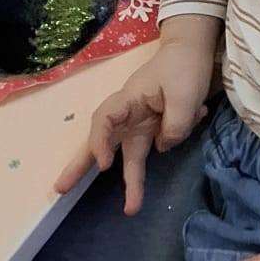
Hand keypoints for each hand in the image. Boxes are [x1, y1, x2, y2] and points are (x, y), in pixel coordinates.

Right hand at [55, 39, 211, 213]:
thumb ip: (175, 125)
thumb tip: (163, 147)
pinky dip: (176, 136)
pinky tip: (199, 111)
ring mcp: (140, 123)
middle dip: (81, 167)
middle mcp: (129, 114)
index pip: (104, 121)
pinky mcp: (154, 128)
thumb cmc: (183, 67)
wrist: (192, 50)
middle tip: (60, 191)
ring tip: (130, 209)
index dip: (99, 143)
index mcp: (129, 99)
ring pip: (127, 155)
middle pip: (102, 143)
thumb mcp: (185, 95)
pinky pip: (160, 143)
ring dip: (130, 181)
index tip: (105, 165)